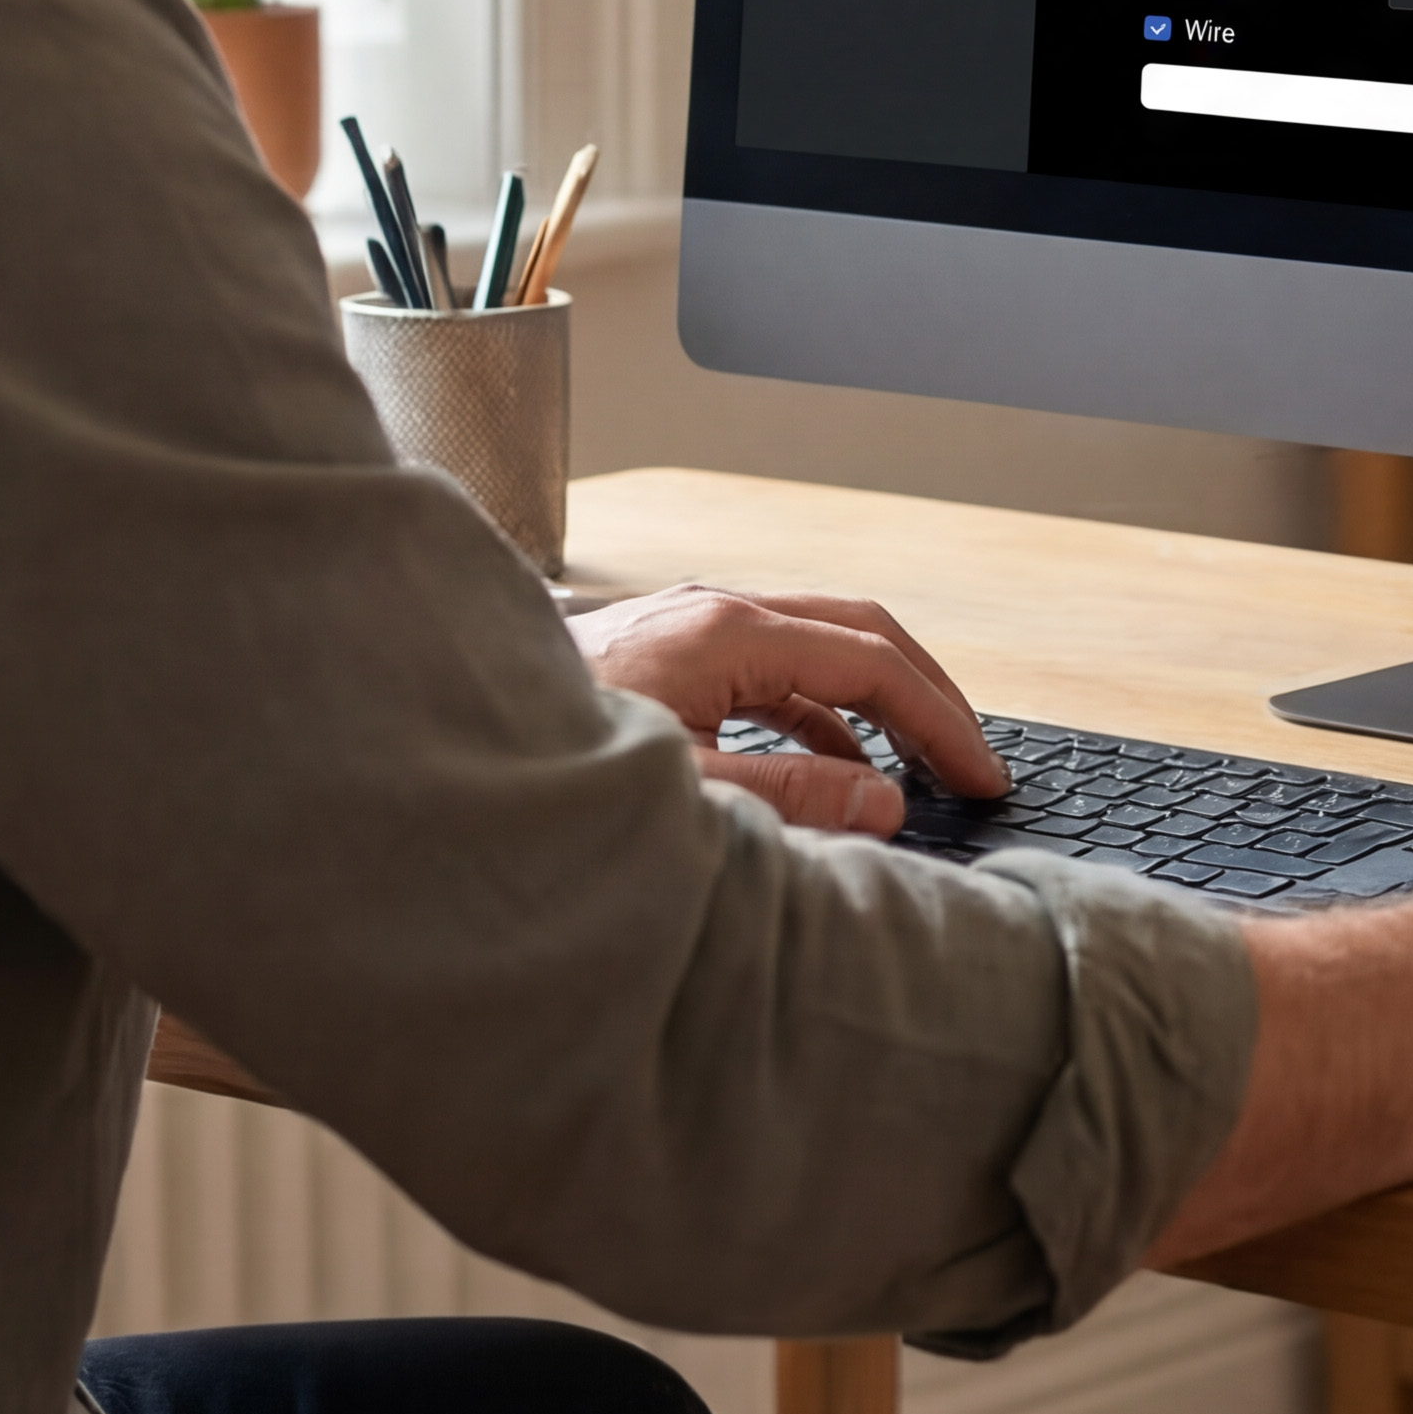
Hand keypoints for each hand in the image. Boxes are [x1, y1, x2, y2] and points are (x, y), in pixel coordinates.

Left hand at [568, 581, 1004, 837]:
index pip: (872, 663)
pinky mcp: (662, 657)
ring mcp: (686, 628)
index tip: (981, 778)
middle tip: (973, 765)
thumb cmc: (542, 768)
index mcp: (728, 632)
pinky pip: (767, 675)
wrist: (431, 737)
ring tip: (915, 775)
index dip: (939, 723)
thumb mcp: (681, 796)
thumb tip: (884, 800)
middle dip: (924, 698)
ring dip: (871, 710)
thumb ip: (790, 800)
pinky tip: (828, 770)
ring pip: (813, 653)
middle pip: (856, 635)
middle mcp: (713, 613)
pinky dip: (817, 718)